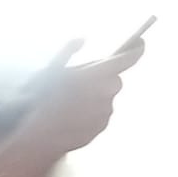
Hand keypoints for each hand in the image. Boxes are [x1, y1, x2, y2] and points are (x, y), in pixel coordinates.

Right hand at [18, 38, 145, 151]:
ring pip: (106, 97)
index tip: (139, 43)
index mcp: (96, 75)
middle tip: (82, 79)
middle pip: (115, 79)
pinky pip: (101, 114)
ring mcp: (105, 113)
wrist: (38, 136)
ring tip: (70, 100)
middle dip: (103, 77)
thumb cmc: (42, 101)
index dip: (136, 49)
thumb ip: (68, 51)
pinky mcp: (101, 127)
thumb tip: (81, 40)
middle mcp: (106, 93)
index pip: (127, 59)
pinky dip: (90, 111)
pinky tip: (71, 113)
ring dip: (95, 96)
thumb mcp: (50, 68)